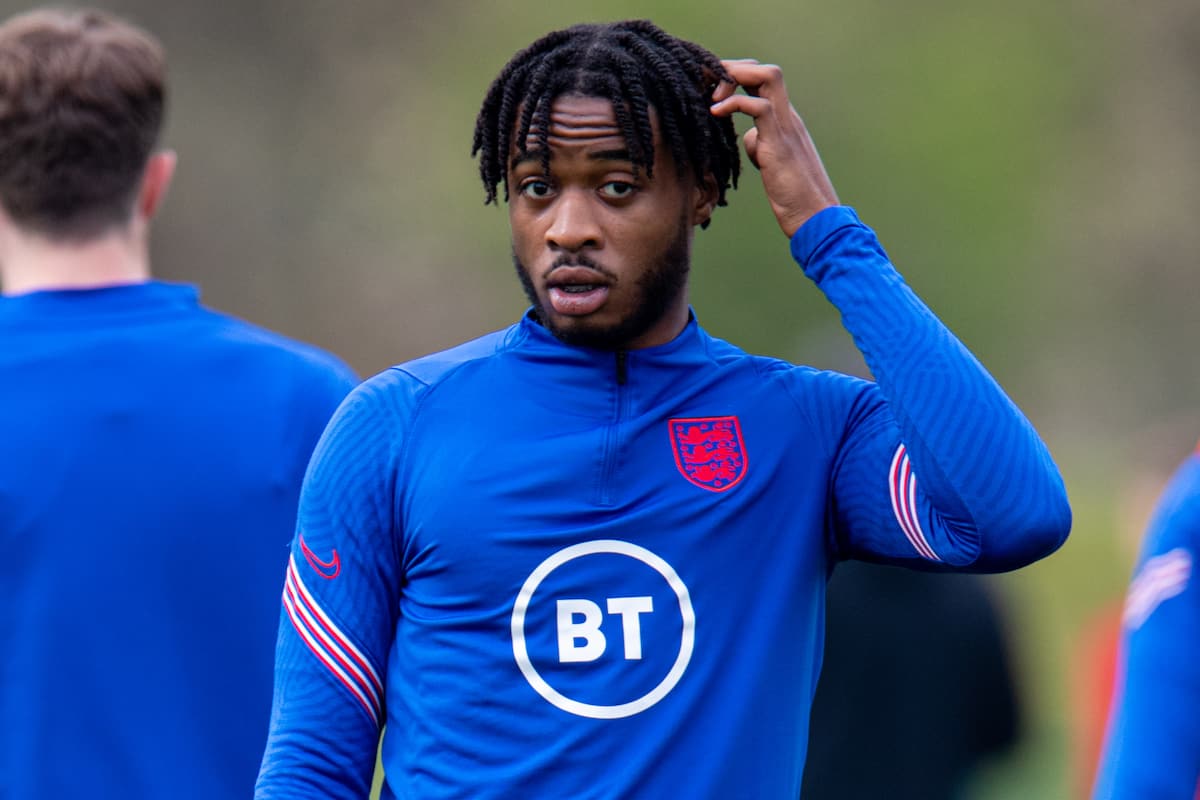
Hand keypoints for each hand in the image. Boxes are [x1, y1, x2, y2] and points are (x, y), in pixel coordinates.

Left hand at [710, 59, 838, 236]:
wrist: (816, 218)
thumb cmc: (793, 196)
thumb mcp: (771, 163)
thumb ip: (760, 144)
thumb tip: (748, 137)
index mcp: (785, 121)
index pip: (763, 81)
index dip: (736, 77)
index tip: (709, 87)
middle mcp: (788, 117)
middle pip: (764, 70)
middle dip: (732, 68)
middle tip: (705, 83)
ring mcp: (786, 127)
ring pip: (767, 76)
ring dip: (735, 76)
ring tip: (711, 94)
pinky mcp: (779, 143)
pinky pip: (759, 107)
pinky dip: (734, 104)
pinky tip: (715, 113)